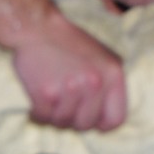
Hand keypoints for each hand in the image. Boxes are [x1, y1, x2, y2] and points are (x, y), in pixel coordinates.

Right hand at [12, 13, 126, 130]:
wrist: (39, 28)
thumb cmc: (71, 43)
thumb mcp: (103, 58)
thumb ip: (109, 86)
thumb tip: (107, 121)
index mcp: (113, 74)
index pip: (116, 118)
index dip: (102, 123)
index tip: (91, 118)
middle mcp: (95, 82)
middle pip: (86, 124)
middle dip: (74, 120)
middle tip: (65, 106)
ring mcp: (71, 88)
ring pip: (63, 122)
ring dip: (55, 115)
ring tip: (53, 98)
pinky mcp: (46, 92)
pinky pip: (43, 118)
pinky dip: (38, 114)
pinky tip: (39, 101)